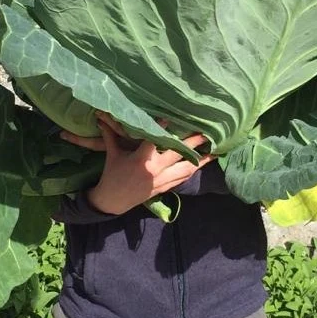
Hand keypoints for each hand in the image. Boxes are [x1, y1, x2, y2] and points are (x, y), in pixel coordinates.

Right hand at [60, 112, 211, 215]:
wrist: (113, 201)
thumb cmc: (112, 175)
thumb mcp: (113, 154)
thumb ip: (110, 135)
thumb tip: (101, 116)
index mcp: (142, 160)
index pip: (155, 141)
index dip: (163, 129)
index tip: (173, 118)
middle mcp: (155, 170)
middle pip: (177, 154)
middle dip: (193, 144)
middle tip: (205, 134)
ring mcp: (162, 180)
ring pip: (186, 169)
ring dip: (201, 161)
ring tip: (214, 151)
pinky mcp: (165, 187)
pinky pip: (183, 178)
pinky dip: (193, 170)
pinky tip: (202, 164)